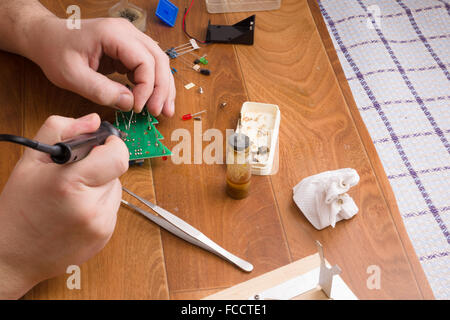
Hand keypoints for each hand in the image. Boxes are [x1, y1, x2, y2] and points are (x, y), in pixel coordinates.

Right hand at [0, 114, 128, 298]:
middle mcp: (90, 207)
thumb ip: (62, 130)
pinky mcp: (105, 236)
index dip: (113, 145)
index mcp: (70, 184)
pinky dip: (100, 203)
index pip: (118, 157)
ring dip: (101, 186)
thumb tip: (93, 121)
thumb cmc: (19, 209)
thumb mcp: (31, 161)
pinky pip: (112, 207)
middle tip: (77, 173)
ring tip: (73, 195)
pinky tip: (77, 210)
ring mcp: (100, 224)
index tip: (102, 143)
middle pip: (117, 171)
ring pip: (116, 189)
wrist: (13, 257)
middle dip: (101, 166)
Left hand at [23, 16, 174, 116]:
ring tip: (164, 109)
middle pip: (158, 60)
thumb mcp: (72, 75)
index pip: (144, 61)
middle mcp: (127, 32)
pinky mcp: (128, 50)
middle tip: (159, 112)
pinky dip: (154, 84)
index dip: (147, 87)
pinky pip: (149, 66)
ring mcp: (130, 39)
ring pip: (158, 63)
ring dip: (163, 87)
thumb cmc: (55, 50)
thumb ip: (100, 90)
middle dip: (162, 89)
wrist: (47, 37)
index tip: (138, 107)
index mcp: (113, 34)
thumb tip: (129, 103)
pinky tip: (154, 100)